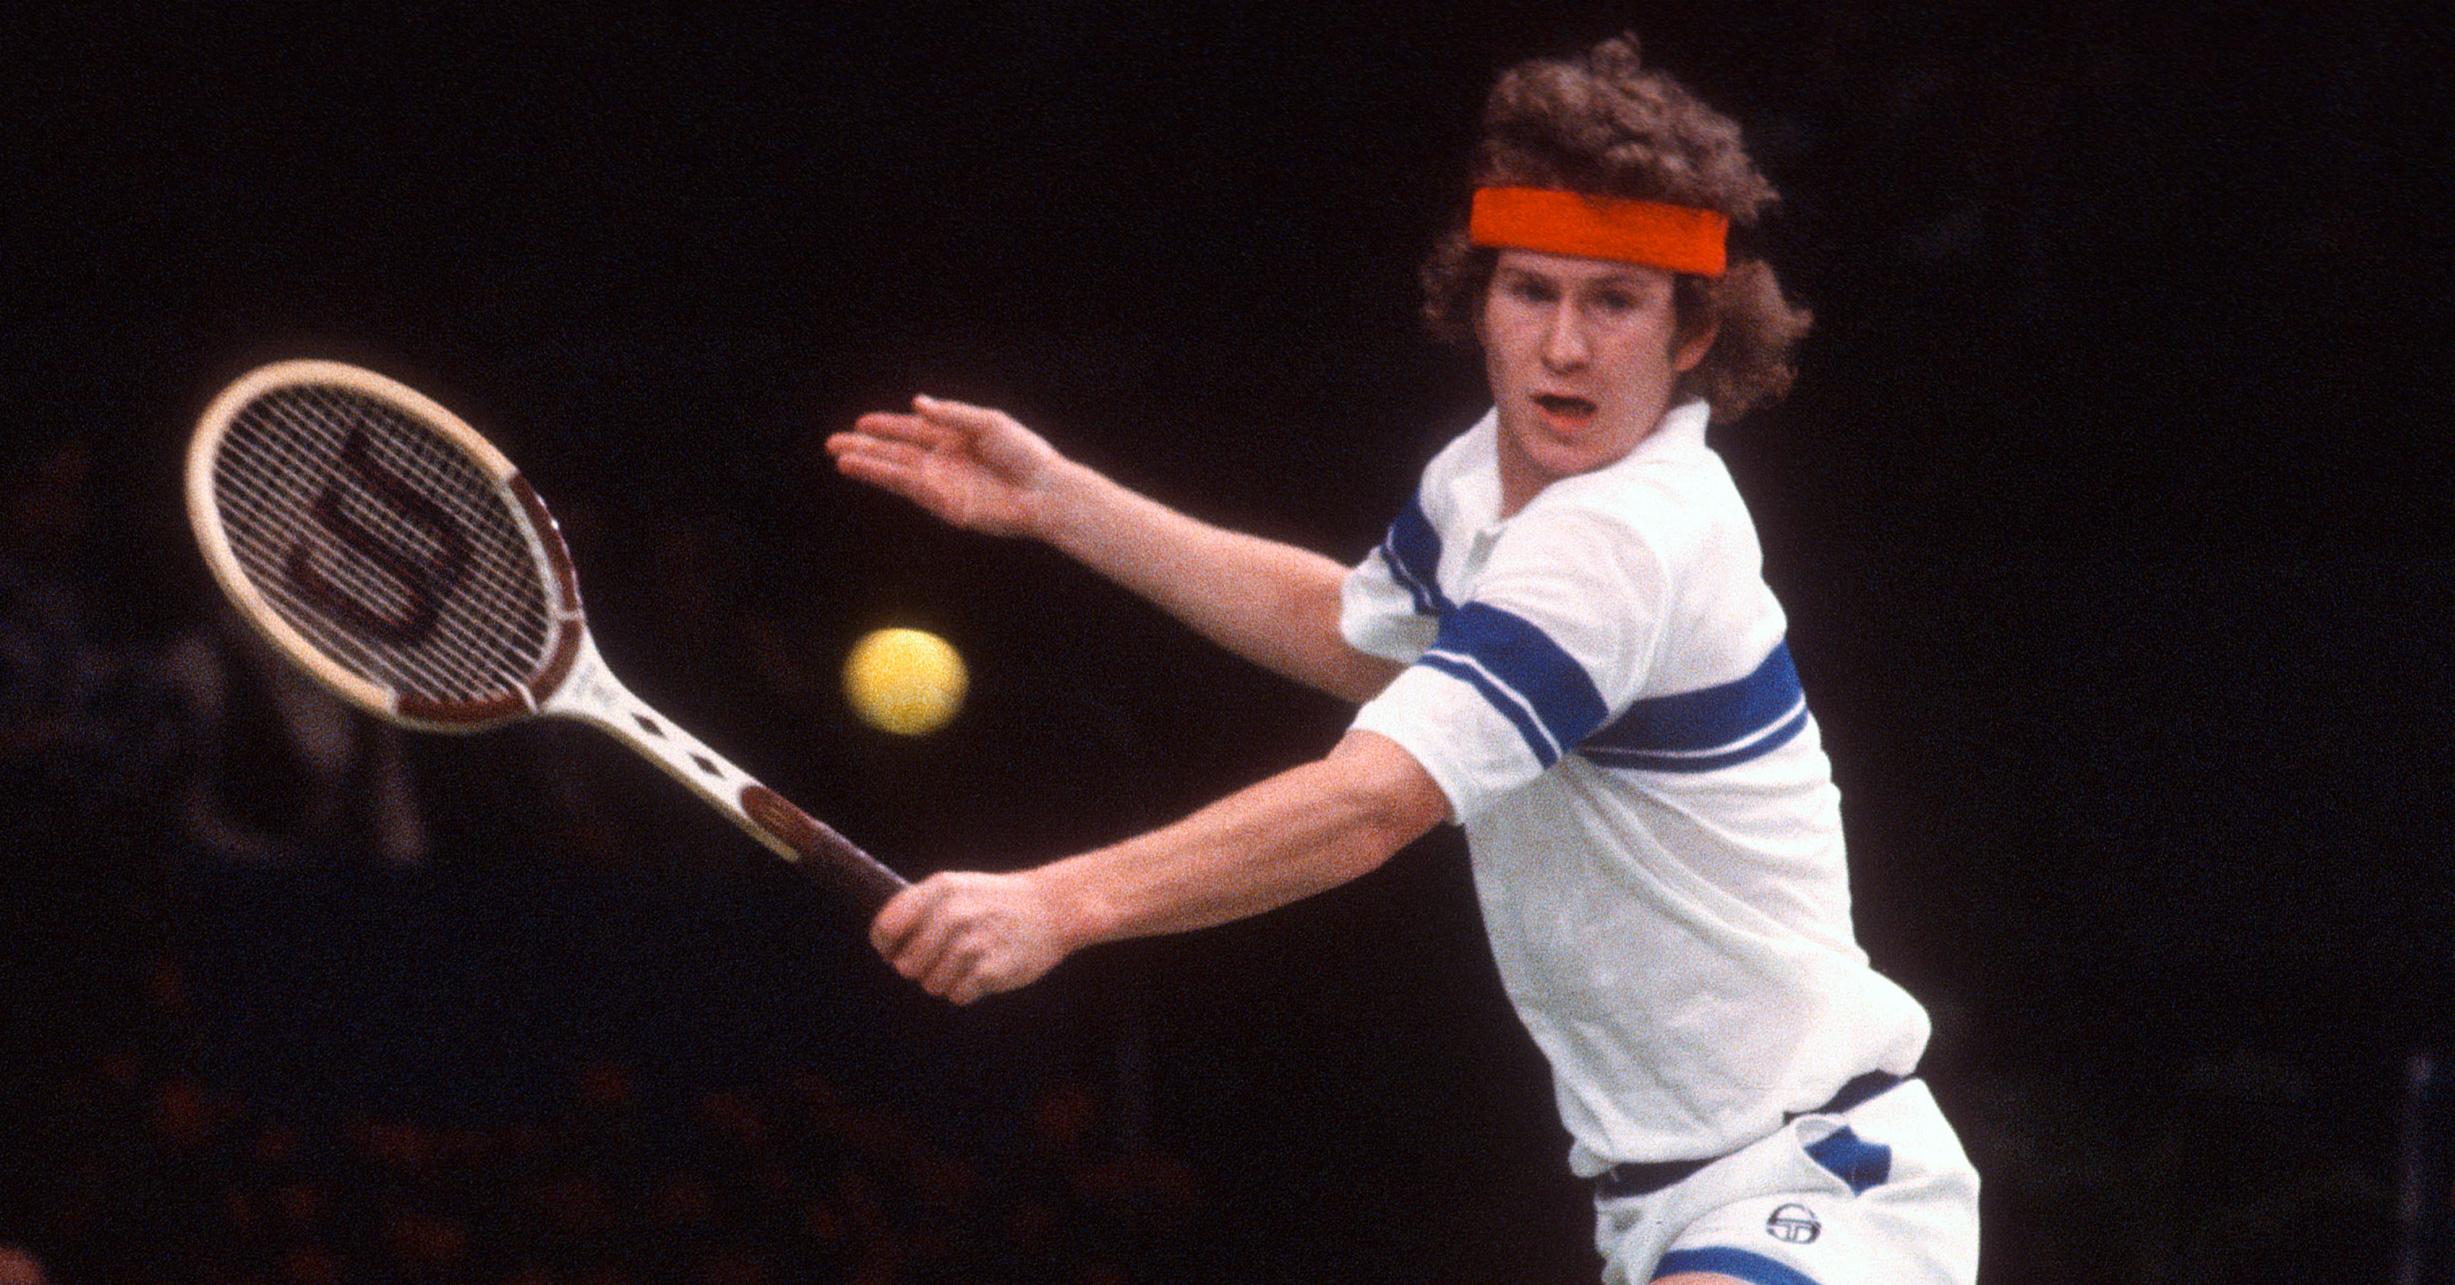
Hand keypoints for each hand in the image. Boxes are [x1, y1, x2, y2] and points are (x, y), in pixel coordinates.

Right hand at [826, 396, 1063, 538]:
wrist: (1045, 491)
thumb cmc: (1025, 454)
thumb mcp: (988, 423)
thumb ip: (951, 415)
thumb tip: (917, 403)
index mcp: (956, 438)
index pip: (913, 430)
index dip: (886, 426)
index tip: (860, 422)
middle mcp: (944, 461)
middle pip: (896, 452)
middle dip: (865, 447)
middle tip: (832, 442)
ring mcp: (943, 484)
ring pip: (896, 470)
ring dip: (867, 464)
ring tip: (838, 457)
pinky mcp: (945, 505)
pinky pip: (909, 486)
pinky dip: (885, 477)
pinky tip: (863, 469)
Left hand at [868, 869, 1073, 1004]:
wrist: (1052, 907)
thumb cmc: (996, 901)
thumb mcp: (956, 888)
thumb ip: (918, 910)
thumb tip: (885, 947)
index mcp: (940, 889)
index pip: (886, 928)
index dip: (886, 946)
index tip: (894, 951)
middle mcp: (953, 913)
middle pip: (906, 965)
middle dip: (920, 967)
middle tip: (944, 956)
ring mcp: (973, 942)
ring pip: (930, 984)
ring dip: (945, 980)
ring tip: (968, 962)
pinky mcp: (991, 969)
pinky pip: (957, 995)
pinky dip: (967, 990)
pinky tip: (984, 970)